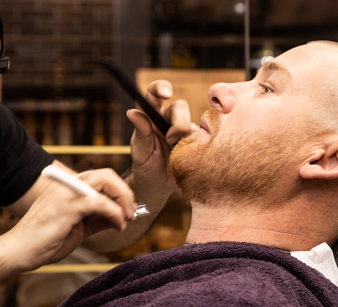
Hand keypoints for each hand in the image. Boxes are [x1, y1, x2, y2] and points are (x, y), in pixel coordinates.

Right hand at [0, 168, 135, 269]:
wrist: (18, 252)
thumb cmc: (45, 242)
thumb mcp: (78, 229)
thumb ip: (98, 220)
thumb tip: (120, 218)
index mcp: (68, 188)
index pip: (101, 179)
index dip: (120, 193)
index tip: (129, 211)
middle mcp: (67, 185)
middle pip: (106, 175)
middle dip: (125, 193)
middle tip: (132, 213)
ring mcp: (66, 193)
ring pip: (105, 181)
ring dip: (123, 200)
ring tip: (127, 219)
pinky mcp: (66, 206)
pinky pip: (99, 202)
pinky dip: (114, 212)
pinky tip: (118, 225)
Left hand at [127, 80, 198, 199]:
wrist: (159, 187)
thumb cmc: (146, 167)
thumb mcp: (140, 152)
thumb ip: (141, 133)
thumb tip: (132, 113)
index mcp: (151, 117)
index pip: (154, 94)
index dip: (160, 88)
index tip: (166, 93)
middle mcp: (168, 120)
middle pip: (180, 107)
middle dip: (177, 122)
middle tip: (170, 140)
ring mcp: (184, 131)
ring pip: (193, 122)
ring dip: (186, 137)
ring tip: (178, 154)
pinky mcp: (197, 142)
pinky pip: (205, 137)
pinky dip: (199, 145)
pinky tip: (192, 155)